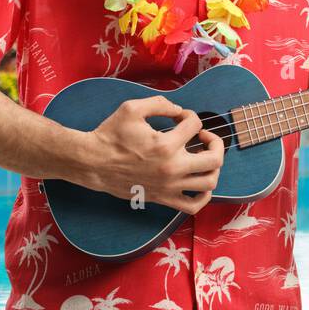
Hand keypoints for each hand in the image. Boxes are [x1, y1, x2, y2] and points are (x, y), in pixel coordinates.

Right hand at [83, 95, 223, 212]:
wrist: (93, 163)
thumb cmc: (111, 135)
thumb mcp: (132, 108)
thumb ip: (159, 103)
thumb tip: (179, 110)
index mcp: (166, 144)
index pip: (195, 125)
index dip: (190, 115)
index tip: (179, 116)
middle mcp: (172, 168)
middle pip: (214, 158)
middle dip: (214, 142)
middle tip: (203, 136)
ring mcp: (169, 186)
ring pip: (209, 182)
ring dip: (213, 166)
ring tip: (203, 157)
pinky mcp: (163, 198)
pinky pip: (194, 205)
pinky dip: (204, 195)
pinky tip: (200, 181)